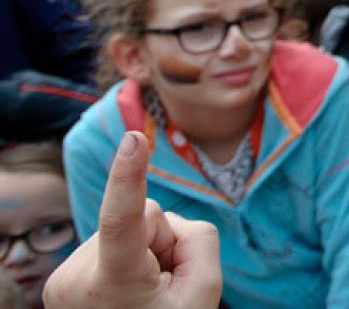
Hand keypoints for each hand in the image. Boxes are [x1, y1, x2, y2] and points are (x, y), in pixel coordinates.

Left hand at [43, 131, 221, 308]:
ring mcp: (62, 279)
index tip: (133, 140)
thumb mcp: (204, 290)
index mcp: (114, 283)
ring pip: (125, 228)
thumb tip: (165, 218)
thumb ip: (198, 238)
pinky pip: (107, 242)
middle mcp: (78, 278)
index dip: (130, 175)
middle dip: (163, 241)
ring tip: (142, 293)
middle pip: (145, 217)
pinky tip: (125, 291)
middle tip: (165, 285)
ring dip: (142, 254)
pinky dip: (124, 260)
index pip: (123, 219)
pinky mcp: (59, 278)